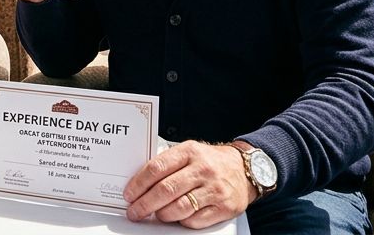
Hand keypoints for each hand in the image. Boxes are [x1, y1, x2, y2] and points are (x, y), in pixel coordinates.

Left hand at [122, 141, 254, 227]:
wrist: (245, 169)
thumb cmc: (210, 161)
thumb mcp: (189, 152)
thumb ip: (167, 163)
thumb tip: (139, 182)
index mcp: (189, 152)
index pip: (157, 168)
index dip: (138, 184)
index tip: (129, 194)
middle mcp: (203, 169)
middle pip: (166, 190)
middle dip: (145, 204)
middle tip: (135, 211)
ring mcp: (214, 189)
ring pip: (179, 208)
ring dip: (162, 215)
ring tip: (156, 214)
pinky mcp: (224, 207)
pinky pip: (195, 221)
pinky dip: (182, 222)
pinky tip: (178, 217)